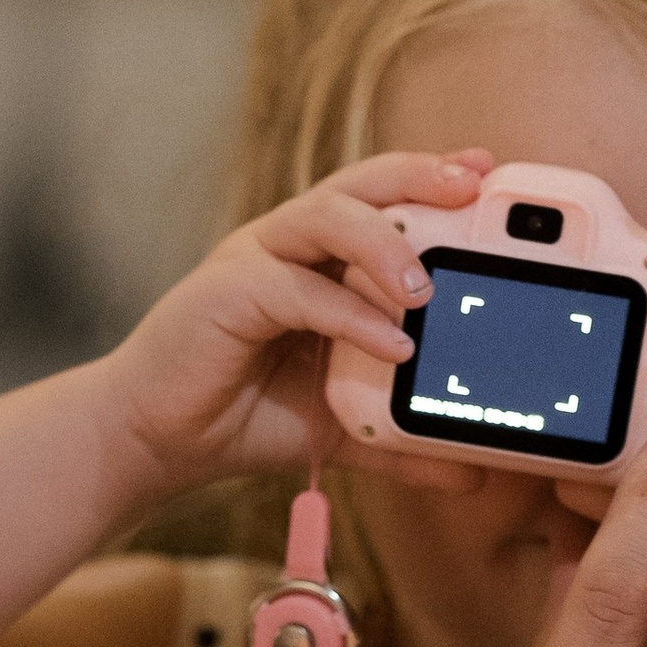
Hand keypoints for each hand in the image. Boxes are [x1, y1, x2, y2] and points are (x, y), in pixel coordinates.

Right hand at [102, 151, 490, 503]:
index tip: (486, 174)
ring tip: (427, 289)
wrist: (160, 440)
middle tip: (473, 188)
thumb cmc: (247, 415)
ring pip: (327, 216)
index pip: (385, 198)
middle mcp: (289, 243)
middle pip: (362, 183)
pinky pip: (300, 290)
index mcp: (321, 256)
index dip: (432, 179)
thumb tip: (475, 472)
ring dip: (384, 244)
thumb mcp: (345, 429)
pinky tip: (392, 344)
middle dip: (420, 178)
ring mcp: (255, 260)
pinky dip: (350, 315)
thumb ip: (404, 441)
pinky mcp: (228, 293)